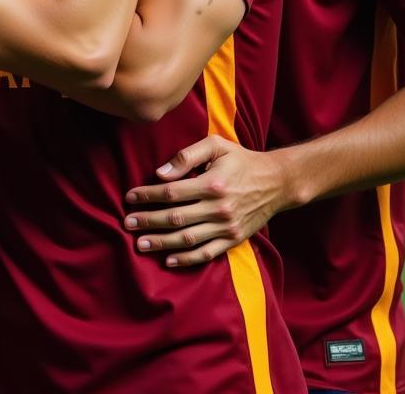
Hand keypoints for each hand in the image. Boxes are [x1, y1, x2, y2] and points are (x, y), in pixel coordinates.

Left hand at [122, 136, 291, 266]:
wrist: (277, 182)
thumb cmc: (241, 159)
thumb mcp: (216, 146)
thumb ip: (187, 156)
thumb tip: (160, 173)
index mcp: (212, 183)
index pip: (172, 192)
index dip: (148, 195)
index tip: (129, 197)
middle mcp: (219, 208)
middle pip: (176, 218)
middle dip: (148, 221)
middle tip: (127, 223)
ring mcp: (227, 227)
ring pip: (188, 239)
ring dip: (162, 243)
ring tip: (140, 244)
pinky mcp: (233, 239)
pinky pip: (207, 253)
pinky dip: (187, 259)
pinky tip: (169, 260)